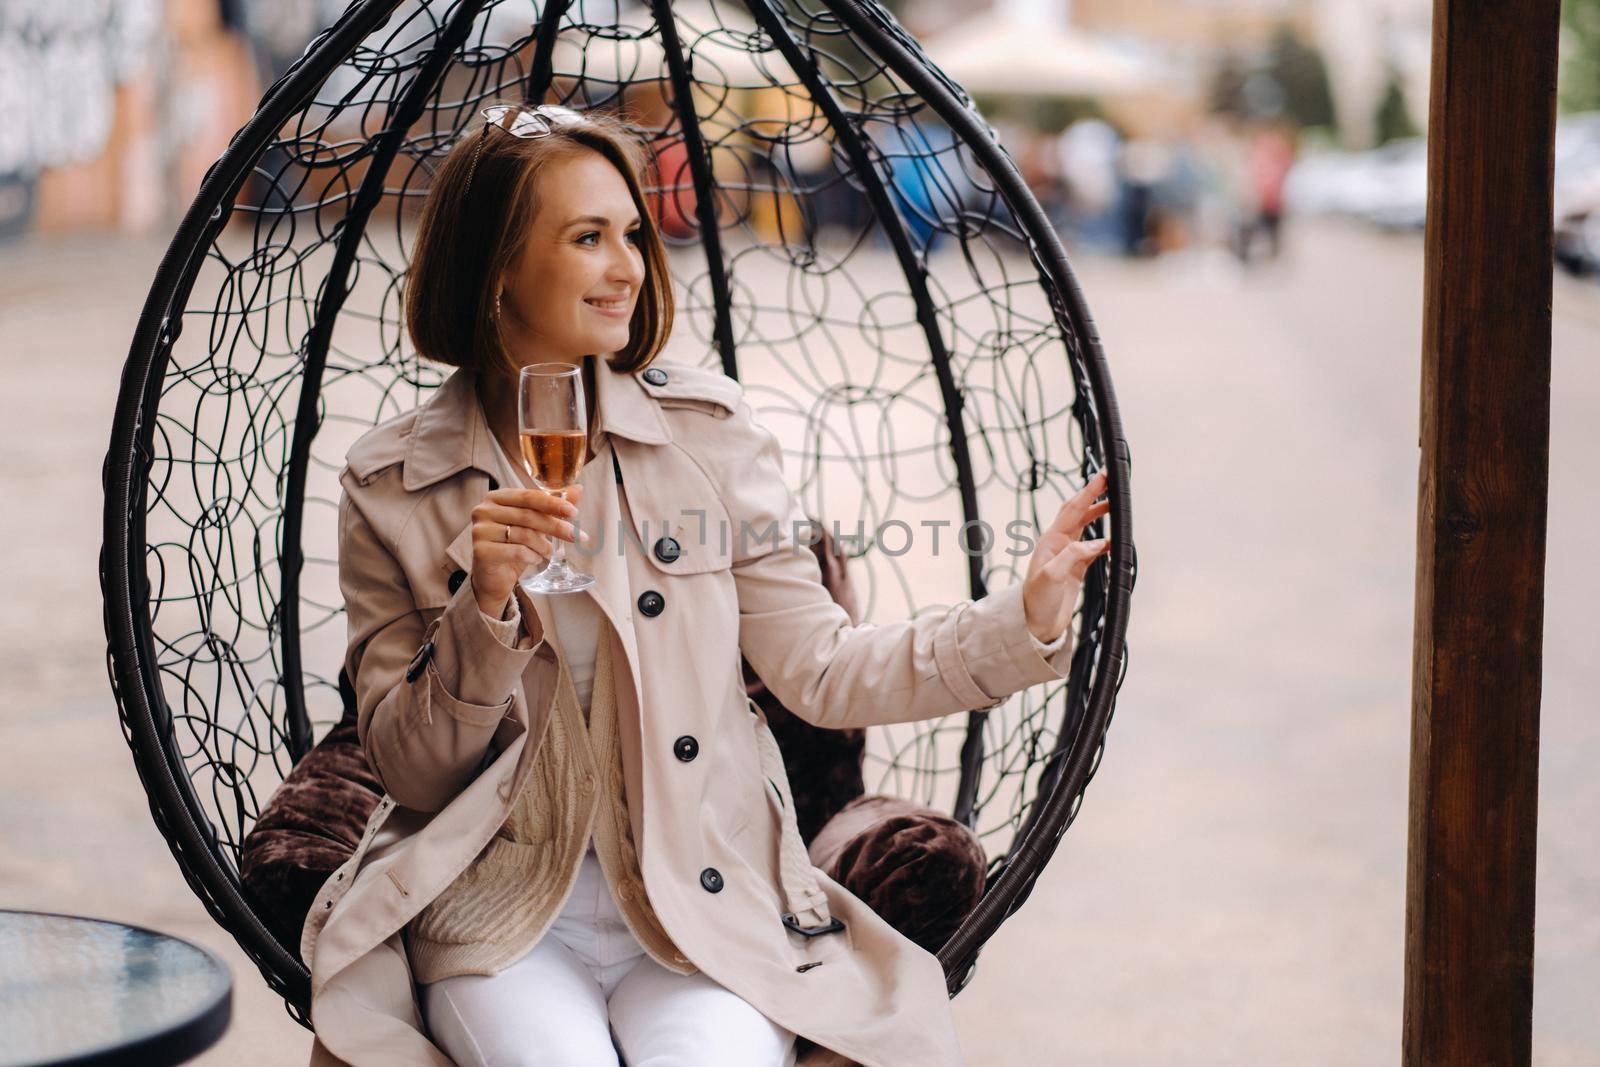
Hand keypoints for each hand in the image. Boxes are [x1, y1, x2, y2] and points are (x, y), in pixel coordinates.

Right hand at [470, 483, 587, 616]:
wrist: (493, 578)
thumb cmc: (514, 547)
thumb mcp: (534, 526)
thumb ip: (552, 507)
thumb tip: (578, 489)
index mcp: (496, 498)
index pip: (528, 496)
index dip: (553, 503)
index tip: (574, 512)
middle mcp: (483, 510)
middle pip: (528, 515)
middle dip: (556, 526)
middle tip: (576, 536)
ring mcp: (479, 530)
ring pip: (524, 535)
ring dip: (544, 546)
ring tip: (549, 552)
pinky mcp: (480, 551)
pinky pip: (517, 551)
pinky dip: (532, 557)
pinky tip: (535, 560)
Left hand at [1021, 469, 1111, 644]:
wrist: (1036, 624)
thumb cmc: (1037, 601)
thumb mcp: (1052, 576)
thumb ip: (1074, 556)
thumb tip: (1098, 542)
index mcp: (1051, 541)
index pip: (1072, 510)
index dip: (1088, 493)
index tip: (1102, 478)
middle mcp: (1059, 544)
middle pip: (1079, 513)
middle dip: (1093, 496)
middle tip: (1110, 482)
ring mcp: (1067, 556)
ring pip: (1086, 528)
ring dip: (1099, 515)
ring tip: (1115, 506)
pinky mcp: (1075, 569)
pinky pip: (1092, 549)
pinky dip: (1104, 542)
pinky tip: (1113, 541)